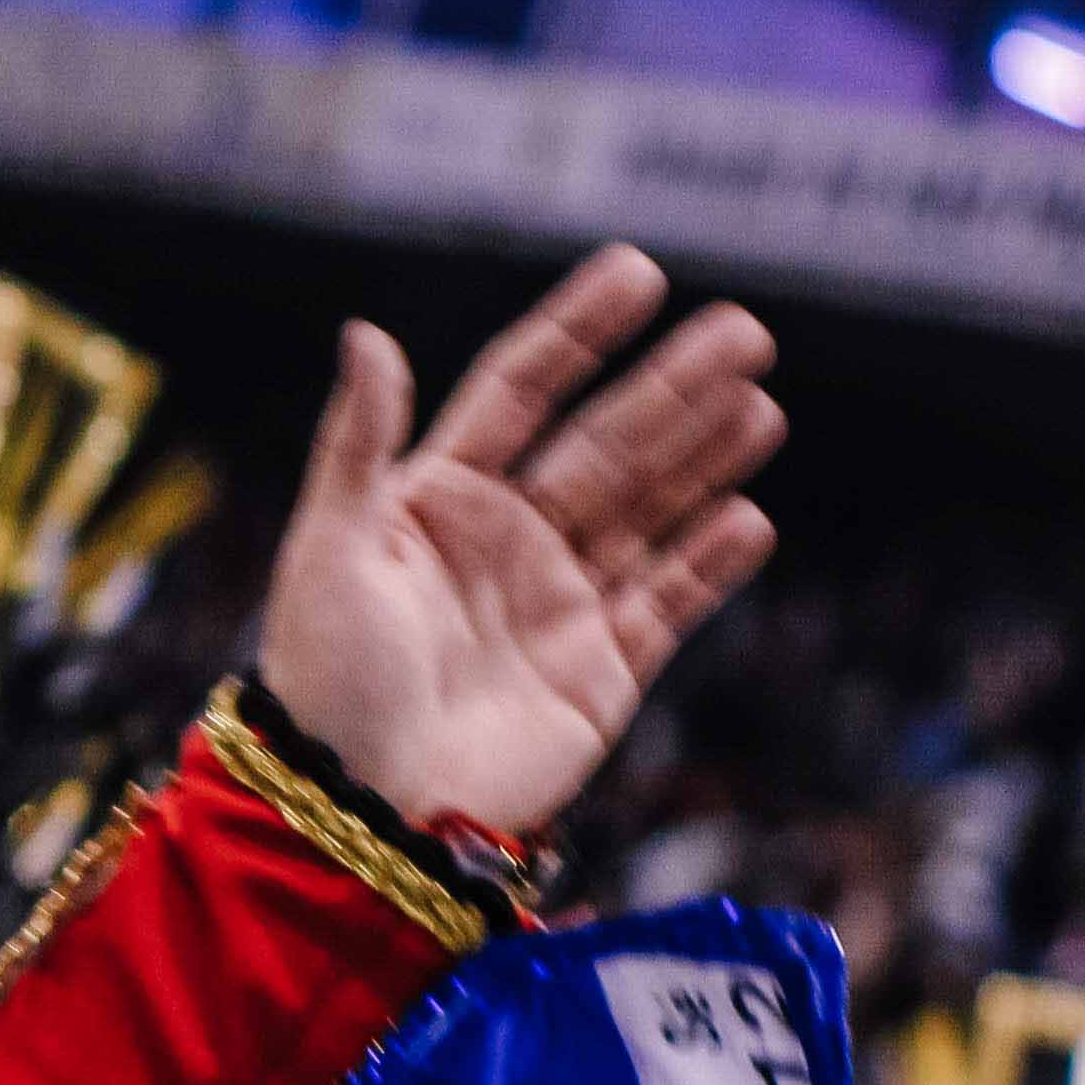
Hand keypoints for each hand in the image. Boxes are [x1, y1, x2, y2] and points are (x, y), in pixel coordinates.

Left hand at [259, 245, 776, 841]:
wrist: (357, 811)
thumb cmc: (325, 679)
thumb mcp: (329, 550)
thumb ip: (358, 444)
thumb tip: (366, 333)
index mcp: (435, 500)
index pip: (520, 391)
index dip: (578, 333)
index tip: (639, 273)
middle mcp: (505, 541)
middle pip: (605, 444)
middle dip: (673, 387)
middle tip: (744, 331)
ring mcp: (557, 604)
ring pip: (648, 511)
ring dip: (704, 458)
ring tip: (759, 404)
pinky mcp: (599, 673)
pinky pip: (667, 603)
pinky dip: (708, 562)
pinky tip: (748, 516)